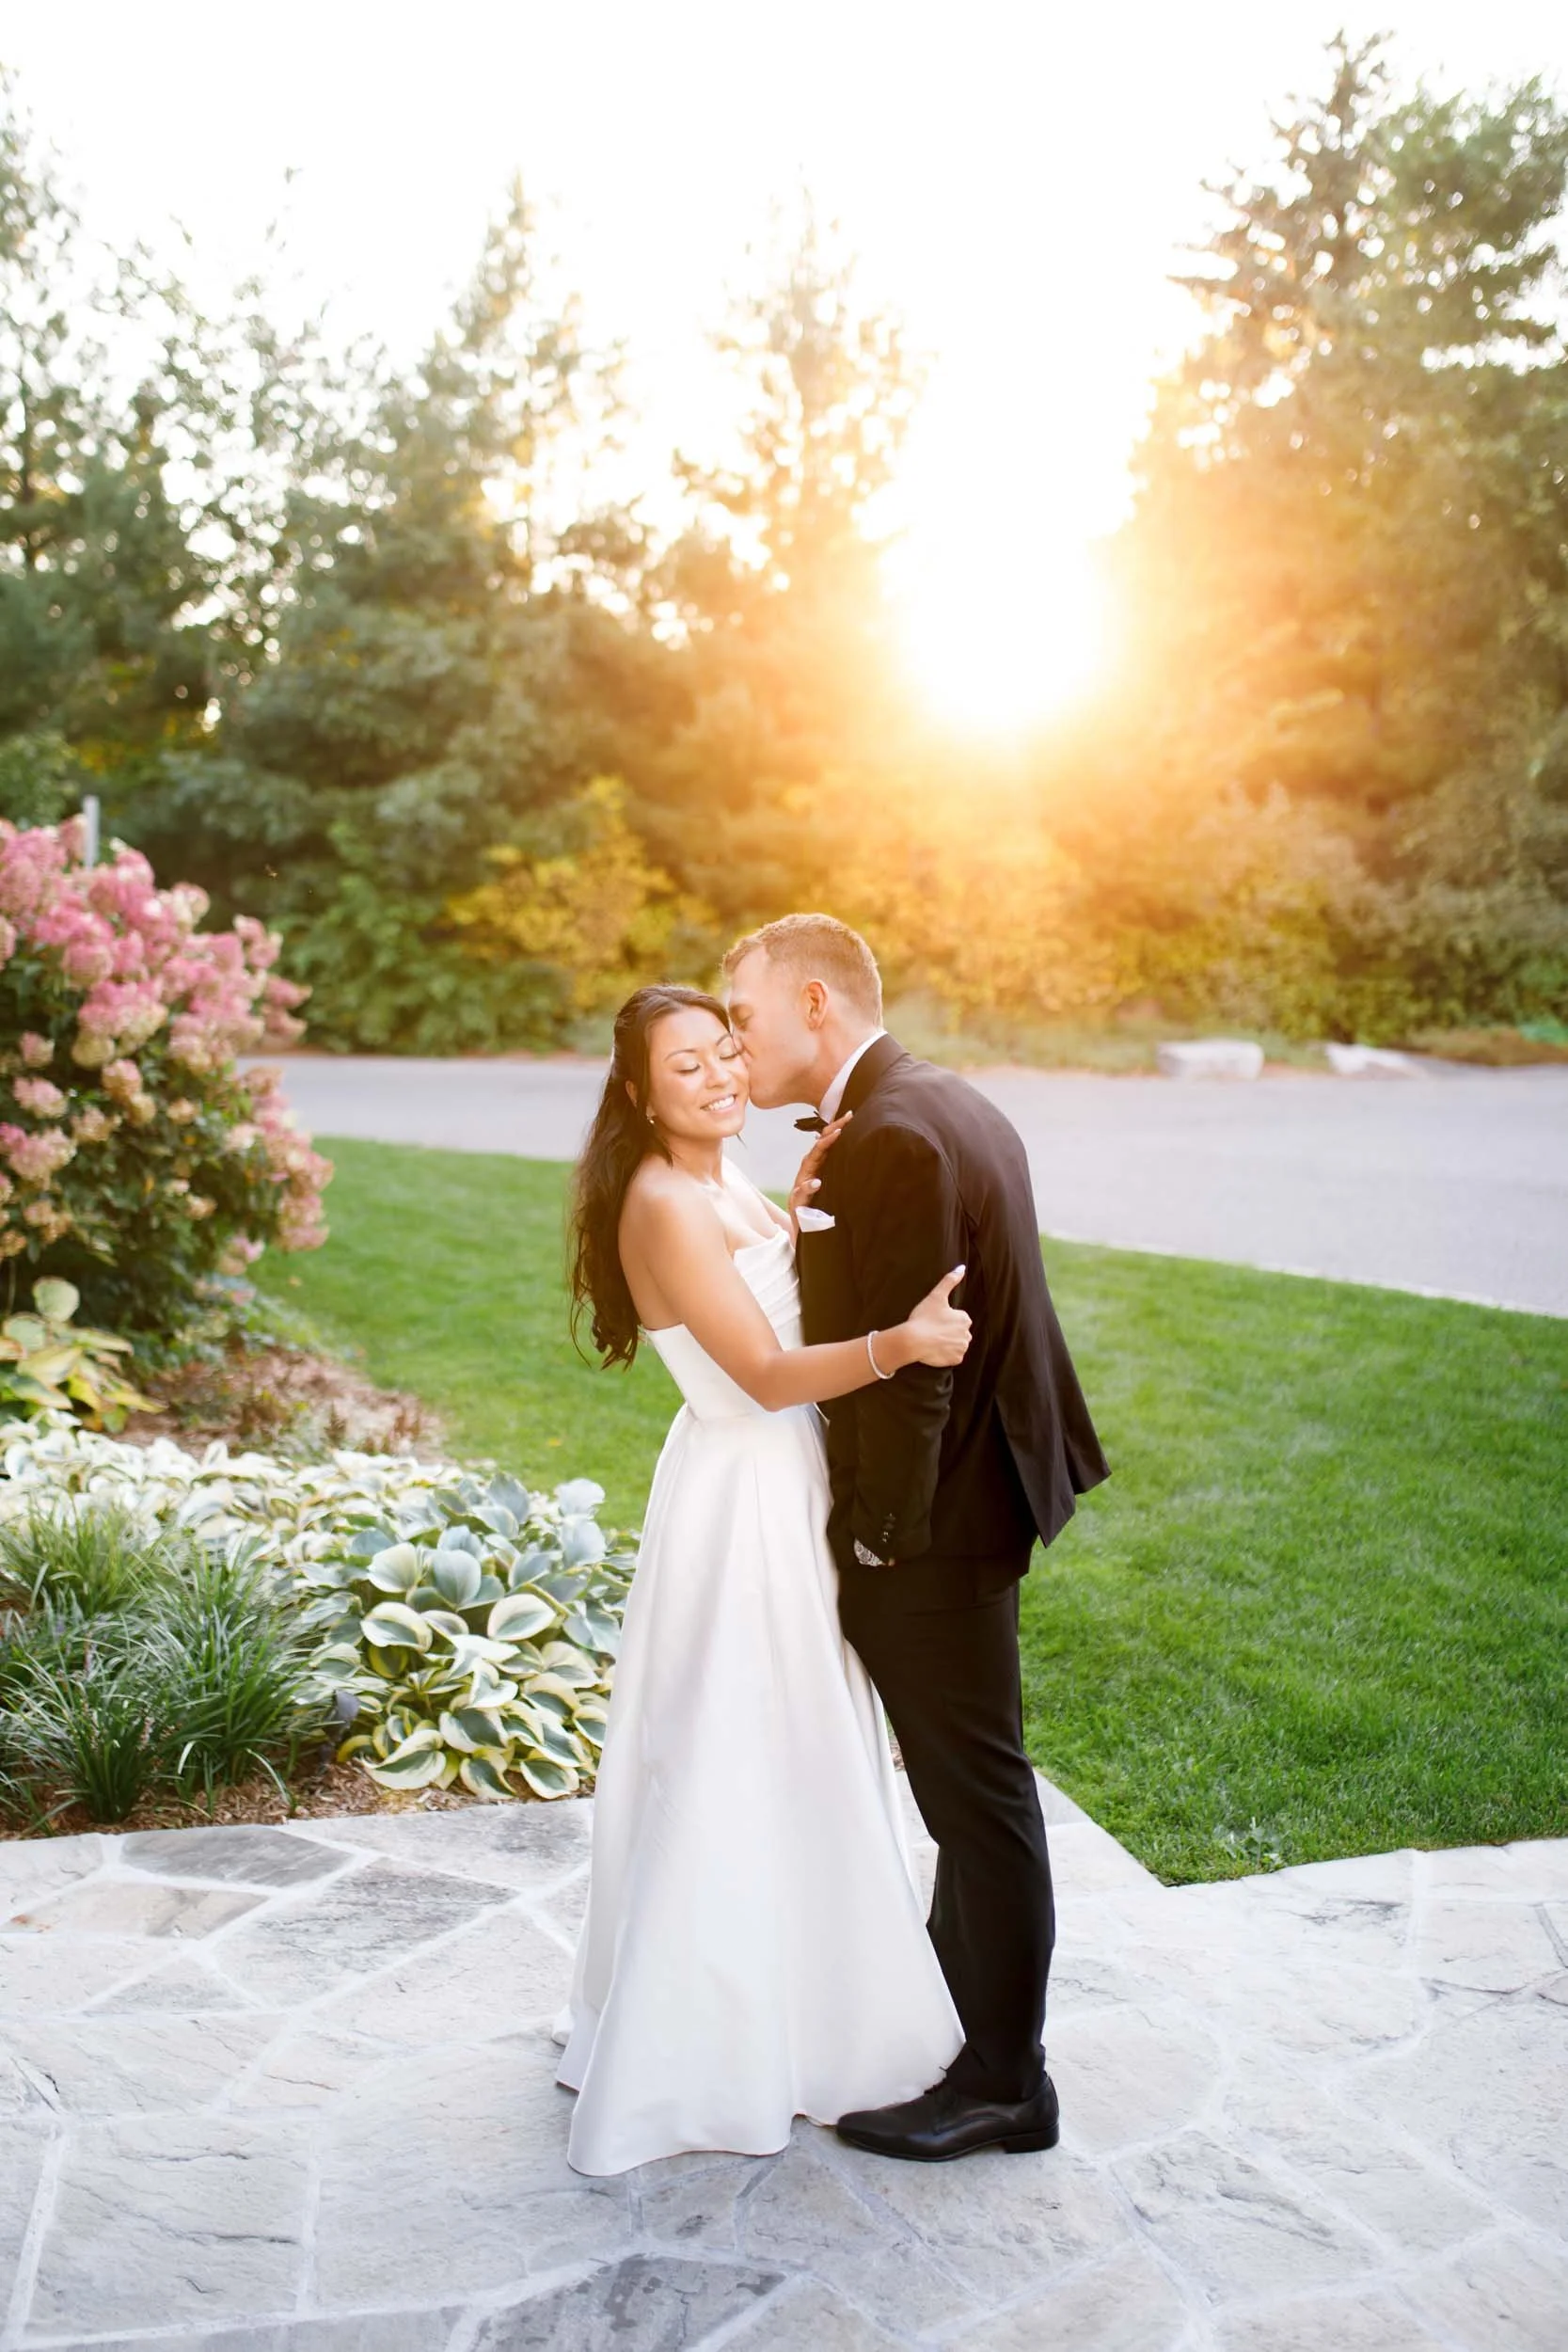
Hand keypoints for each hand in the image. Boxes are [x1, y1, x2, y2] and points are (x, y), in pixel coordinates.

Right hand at [789, 1110, 849, 1238]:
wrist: (806, 1232)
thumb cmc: (821, 1207)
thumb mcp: (834, 1187)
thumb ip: (841, 1171)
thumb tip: (862, 1156)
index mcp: (818, 1167)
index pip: (826, 1143)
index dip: (836, 1128)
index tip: (850, 1115)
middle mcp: (807, 1172)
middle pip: (818, 1147)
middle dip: (831, 1132)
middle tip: (845, 1120)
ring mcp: (800, 1186)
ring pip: (807, 1165)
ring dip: (820, 1150)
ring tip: (833, 1138)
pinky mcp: (797, 1202)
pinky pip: (801, 1193)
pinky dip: (808, 1187)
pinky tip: (816, 1183)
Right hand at [898, 1265, 970, 1367]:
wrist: (912, 1341)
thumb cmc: (923, 1318)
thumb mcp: (936, 1295)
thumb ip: (950, 1280)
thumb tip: (962, 1267)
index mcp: (964, 1319)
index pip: (958, 1318)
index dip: (945, 1319)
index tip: (934, 1319)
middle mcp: (967, 1334)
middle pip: (958, 1332)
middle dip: (948, 1331)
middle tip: (932, 1329)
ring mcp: (961, 1348)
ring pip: (956, 1344)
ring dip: (948, 1342)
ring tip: (933, 1339)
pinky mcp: (955, 1360)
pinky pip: (953, 1357)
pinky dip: (946, 1354)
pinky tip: (935, 1349)